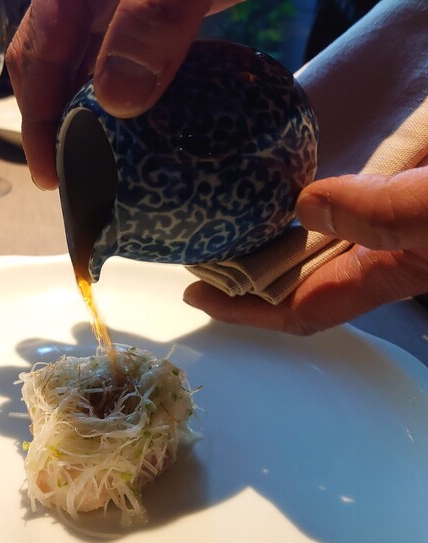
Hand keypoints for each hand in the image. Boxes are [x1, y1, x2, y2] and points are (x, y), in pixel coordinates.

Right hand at [6, 0, 242, 189]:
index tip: (48, 177)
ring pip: (91, 66)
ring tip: (104, 165)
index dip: (35, 119)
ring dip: (92, 115)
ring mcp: (124, 4)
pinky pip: (129, 59)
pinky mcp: (158, 10)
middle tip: (77, 181)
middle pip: (57, 66)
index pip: (36, 55)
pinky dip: (129, 96)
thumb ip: (153, 19)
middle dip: (59, 125)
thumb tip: (116, 99)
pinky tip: (142, 124)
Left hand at [183, 166, 427, 333]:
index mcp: (383, 273)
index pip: (298, 308)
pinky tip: (283, 185)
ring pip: (311, 244)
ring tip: (224, 223)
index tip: (195, 296)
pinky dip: (303, 203)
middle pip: (295, 279)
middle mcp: (377, 255)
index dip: (245, 311)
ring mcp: (383, 224)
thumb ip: (383, 213)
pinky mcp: (393, 190)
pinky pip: (335, 207)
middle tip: (198, 252)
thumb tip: (304, 206)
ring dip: (268, 239)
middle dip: (244, 275)